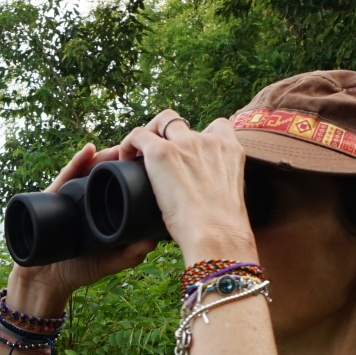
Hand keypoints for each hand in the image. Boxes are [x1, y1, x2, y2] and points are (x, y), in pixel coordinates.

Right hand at [5, 143, 156, 315]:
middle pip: (106, 174)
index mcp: (102, 213)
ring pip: (88, 170)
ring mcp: (70, 197)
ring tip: (118, 148)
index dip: (133, 176)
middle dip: (120, 160)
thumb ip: (130, 255)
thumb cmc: (77, 271)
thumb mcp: (109, 263)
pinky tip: (89, 150)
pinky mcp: (53, 196)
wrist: (44, 280)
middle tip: (137, 150)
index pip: (119, 189)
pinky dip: (77, 161)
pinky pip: (66, 175)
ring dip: (103, 156)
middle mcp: (87, 201)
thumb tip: (152, 241)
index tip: (150, 166)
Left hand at [119, 110, 255, 262]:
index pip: (218, 126)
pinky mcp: (162, 152)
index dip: (200, 136)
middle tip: (159, 157)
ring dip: (150, 134)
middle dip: (168, 135)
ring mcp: (186, 143)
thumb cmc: (221, 228)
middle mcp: (209, 140)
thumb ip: (217, 184)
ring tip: (139, 155)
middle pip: (183, 123)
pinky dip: (129, 143)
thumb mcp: (227, 196)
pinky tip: (125, 158)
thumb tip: (201, 195)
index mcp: (230, 150)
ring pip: (162, 121)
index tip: (188, 152)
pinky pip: (139, 134)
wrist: (217, 234)